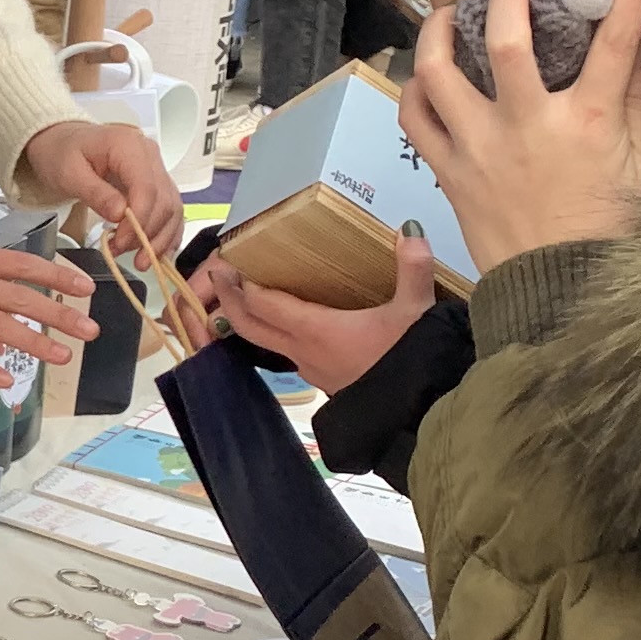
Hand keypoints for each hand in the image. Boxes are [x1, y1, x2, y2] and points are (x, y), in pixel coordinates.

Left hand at [12, 116, 182, 261]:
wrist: (63, 144)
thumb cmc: (62, 153)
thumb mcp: (69, 173)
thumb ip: (95, 193)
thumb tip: (120, 215)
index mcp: (128, 146)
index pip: (147, 187)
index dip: (139, 220)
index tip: (121, 241)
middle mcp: (149, 155)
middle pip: (164, 200)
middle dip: (147, 233)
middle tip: (121, 251)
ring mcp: (156, 169)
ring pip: (172, 208)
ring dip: (158, 238)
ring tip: (137, 259)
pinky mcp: (156, 184)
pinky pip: (170, 211)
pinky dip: (166, 233)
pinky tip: (155, 252)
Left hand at [199, 224, 437, 392]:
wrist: (421, 411)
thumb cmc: (412, 360)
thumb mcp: (417, 310)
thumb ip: (413, 267)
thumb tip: (410, 228)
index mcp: (315, 330)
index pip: (262, 305)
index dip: (240, 285)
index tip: (226, 263)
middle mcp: (303, 351)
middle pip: (250, 327)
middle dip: (230, 301)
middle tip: (219, 276)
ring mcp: (310, 369)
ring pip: (266, 343)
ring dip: (252, 320)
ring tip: (250, 294)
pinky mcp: (323, 379)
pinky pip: (289, 353)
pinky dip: (278, 334)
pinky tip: (293, 321)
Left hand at [398, 0, 640, 270]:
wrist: (557, 290)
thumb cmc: (605, 226)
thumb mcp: (638, 164)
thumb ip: (637, 102)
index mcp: (588, 124)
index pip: (619, 42)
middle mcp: (529, 128)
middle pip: (508, 41)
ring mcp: (480, 148)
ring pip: (439, 72)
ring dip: (439, 31)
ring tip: (450, 14)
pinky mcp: (448, 171)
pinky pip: (414, 118)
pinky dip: (414, 89)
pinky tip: (425, 74)